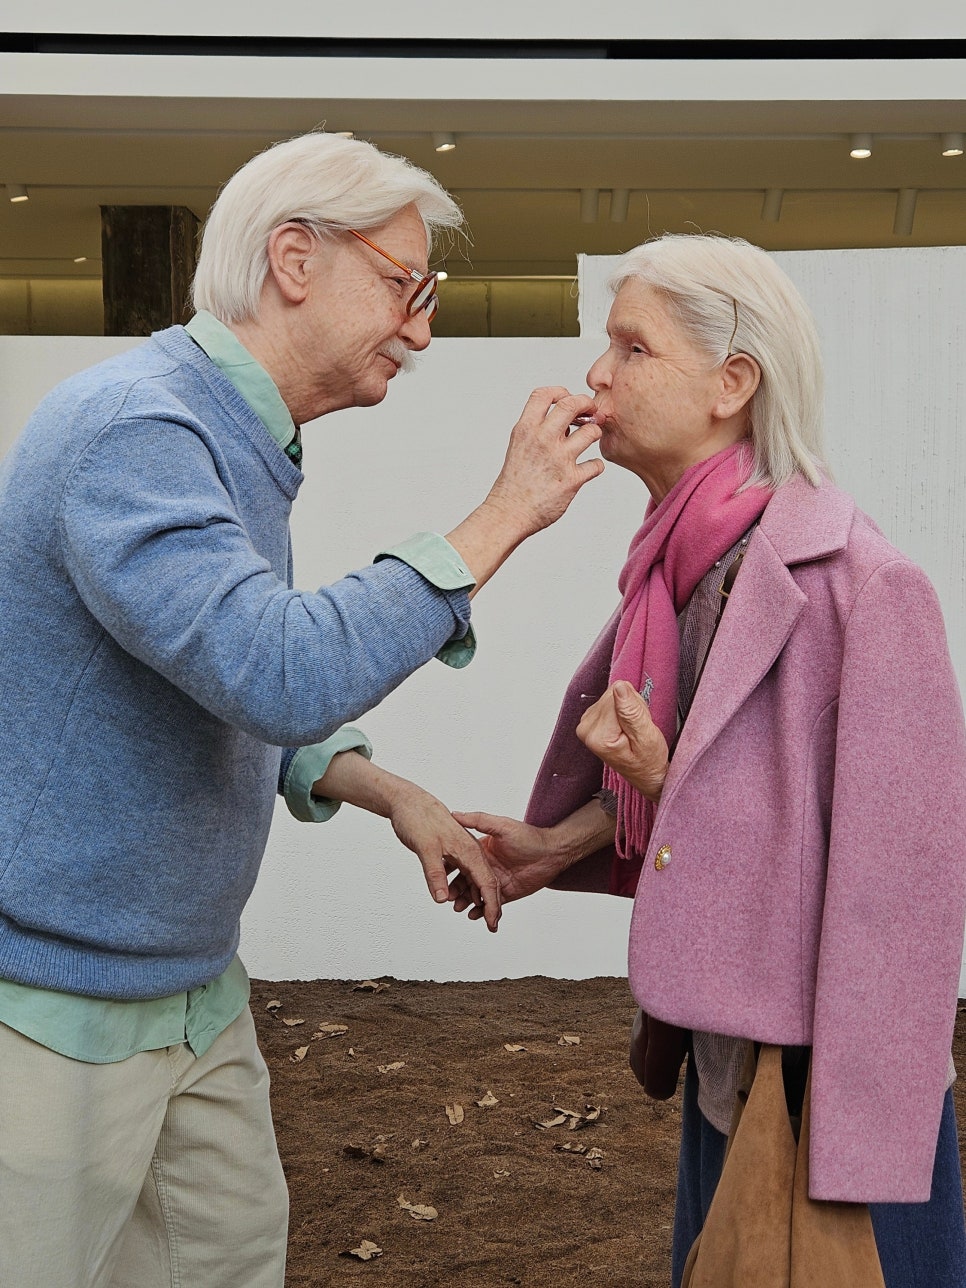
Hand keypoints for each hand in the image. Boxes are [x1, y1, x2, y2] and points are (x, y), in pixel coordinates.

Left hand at [388, 787, 502, 931]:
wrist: (408, 801)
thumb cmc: (418, 819)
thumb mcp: (425, 848)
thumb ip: (434, 873)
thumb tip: (441, 899)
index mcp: (470, 850)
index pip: (487, 882)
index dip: (491, 905)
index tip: (493, 923)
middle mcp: (470, 850)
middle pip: (485, 882)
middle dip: (489, 905)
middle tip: (489, 926)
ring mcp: (462, 850)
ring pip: (474, 878)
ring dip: (474, 897)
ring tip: (470, 914)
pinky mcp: (452, 850)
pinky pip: (463, 872)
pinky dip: (462, 886)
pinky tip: (453, 896)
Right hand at [447, 812, 570, 920]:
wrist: (553, 853)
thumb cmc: (529, 837)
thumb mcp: (502, 826)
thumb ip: (479, 821)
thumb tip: (455, 814)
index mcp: (482, 850)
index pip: (461, 861)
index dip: (450, 870)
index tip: (440, 876)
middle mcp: (487, 866)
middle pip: (465, 881)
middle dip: (455, 891)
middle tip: (449, 898)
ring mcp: (496, 881)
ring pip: (475, 895)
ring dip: (466, 902)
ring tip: (459, 908)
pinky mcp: (506, 893)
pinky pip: (490, 905)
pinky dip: (481, 911)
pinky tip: (475, 915)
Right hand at [485, 387, 603, 537]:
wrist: (509, 513)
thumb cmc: (514, 482)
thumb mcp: (519, 447)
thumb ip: (539, 429)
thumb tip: (568, 420)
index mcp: (525, 430)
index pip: (544, 395)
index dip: (560, 392)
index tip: (567, 399)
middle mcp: (542, 440)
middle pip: (572, 404)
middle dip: (586, 404)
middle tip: (590, 412)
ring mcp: (558, 460)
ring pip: (592, 432)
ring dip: (595, 433)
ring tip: (589, 440)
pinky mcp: (572, 480)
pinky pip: (596, 464)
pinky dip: (595, 466)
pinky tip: (587, 469)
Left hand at [576, 681, 668, 801]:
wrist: (646, 774)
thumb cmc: (648, 762)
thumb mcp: (646, 737)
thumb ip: (631, 712)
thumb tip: (619, 687)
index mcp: (597, 735)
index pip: (615, 696)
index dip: (634, 706)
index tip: (640, 724)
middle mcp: (586, 729)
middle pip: (611, 694)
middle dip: (630, 706)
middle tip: (638, 728)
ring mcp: (587, 724)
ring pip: (611, 695)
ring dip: (628, 708)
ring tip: (634, 729)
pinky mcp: (591, 720)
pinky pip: (609, 700)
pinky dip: (622, 710)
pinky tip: (627, 726)